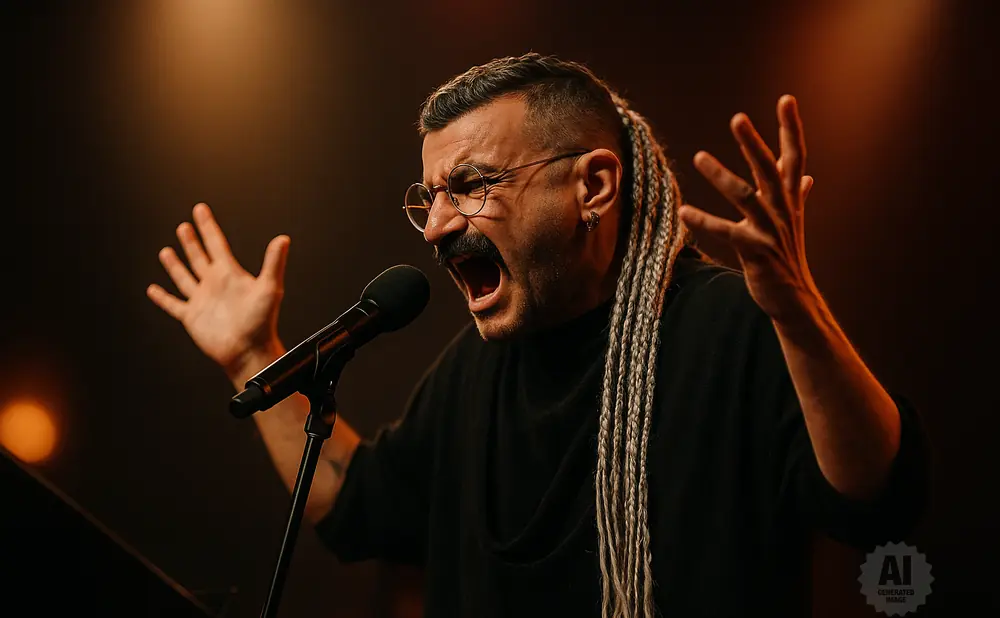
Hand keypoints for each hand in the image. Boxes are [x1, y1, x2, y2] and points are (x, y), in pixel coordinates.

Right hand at [147, 203, 289, 381]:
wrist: (248, 351)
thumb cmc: (262, 322)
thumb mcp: (270, 288)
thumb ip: (273, 262)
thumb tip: (283, 238)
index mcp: (230, 274)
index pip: (217, 244)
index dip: (208, 226)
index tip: (200, 210)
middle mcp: (215, 284)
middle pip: (200, 257)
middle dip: (192, 241)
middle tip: (184, 225)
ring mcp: (202, 300)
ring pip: (185, 277)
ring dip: (175, 264)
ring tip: (166, 251)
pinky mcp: (192, 317)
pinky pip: (173, 304)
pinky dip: (162, 297)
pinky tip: (153, 289)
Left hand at [679, 95, 820, 323]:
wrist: (794, 298)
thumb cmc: (788, 257)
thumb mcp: (794, 221)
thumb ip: (798, 195)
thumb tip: (809, 176)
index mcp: (790, 200)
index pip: (793, 157)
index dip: (791, 128)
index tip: (787, 99)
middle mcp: (782, 210)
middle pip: (770, 169)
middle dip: (754, 143)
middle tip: (738, 117)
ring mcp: (770, 230)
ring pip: (746, 196)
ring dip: (721, 176)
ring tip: (698, 157)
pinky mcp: (756, 252)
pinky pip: (727, 232)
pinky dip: (704, 220)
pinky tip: (683, 211)